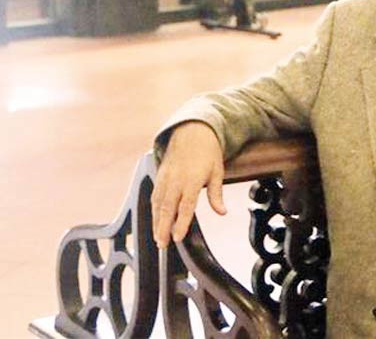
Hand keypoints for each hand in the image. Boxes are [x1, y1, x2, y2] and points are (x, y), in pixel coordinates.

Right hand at [151, 122, 226, 247]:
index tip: (177, 237)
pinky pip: (154, 195)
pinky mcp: (160, 175)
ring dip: (156, 221)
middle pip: (167, 208)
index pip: (185, 206)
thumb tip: (222, 212)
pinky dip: (153, 209)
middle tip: (162, 244)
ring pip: (157, 204)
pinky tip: (155, 220)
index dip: (180, 223)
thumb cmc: (208, 152)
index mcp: (192, 180)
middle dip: (163, 227)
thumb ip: (216, 194)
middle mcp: (175, 180)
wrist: (192, 131)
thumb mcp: (217, 172)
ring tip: (157, 238)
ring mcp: (165, 177)